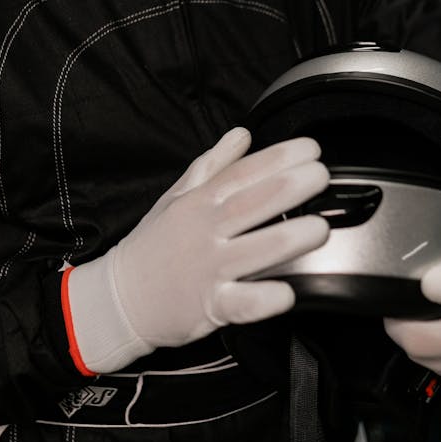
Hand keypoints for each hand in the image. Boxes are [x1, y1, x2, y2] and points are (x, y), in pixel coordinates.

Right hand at [66, 127, 328, 372]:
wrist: (119, 298)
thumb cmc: (153, 245)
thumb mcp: (176, 196)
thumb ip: (213, 165)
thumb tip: (242, 134)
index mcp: (199, 201)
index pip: (242, 173)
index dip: (278, 158)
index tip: (310, 149)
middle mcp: (205, 231)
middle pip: (251, 205)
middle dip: (289, 188)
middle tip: (320, 175)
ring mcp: (207, 269)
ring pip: (253, 251)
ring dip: (288, 238)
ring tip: (319, 228)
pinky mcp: (209, 307)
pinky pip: (239, 303)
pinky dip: (262, 299)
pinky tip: (286, 292)